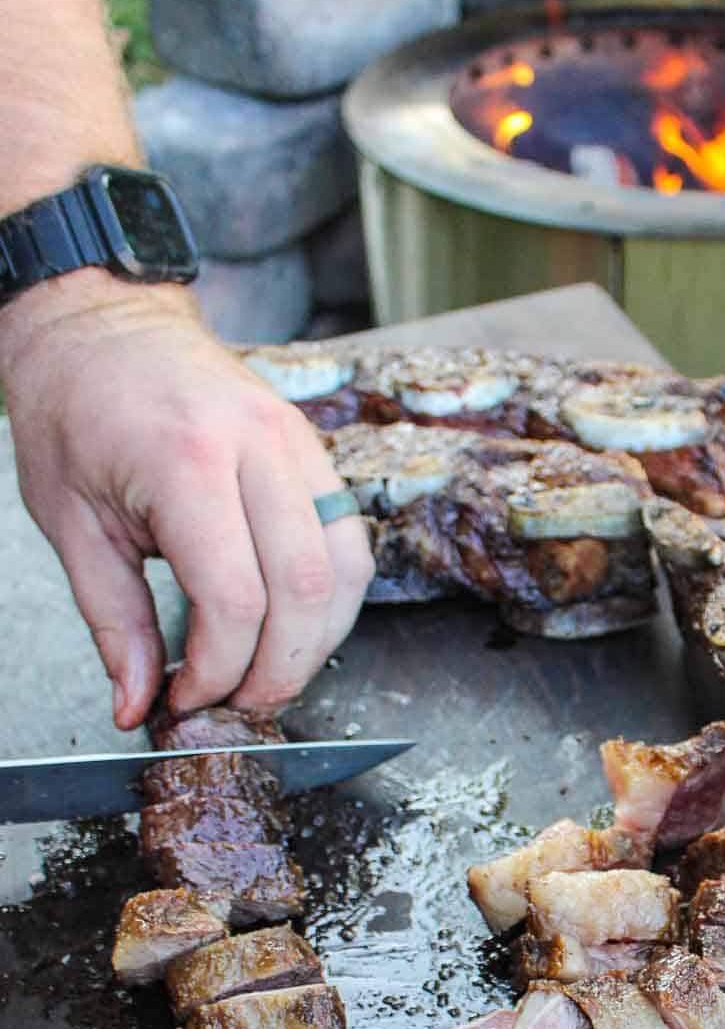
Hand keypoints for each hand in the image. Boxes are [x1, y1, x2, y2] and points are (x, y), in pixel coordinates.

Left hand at [0, 275, 373, 728]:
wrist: (102, 324)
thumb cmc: (74, 411)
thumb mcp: (70, 525)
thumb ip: (113, 624)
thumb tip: (138, 704)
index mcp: (185, 462)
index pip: (234, 600)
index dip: (219, 670)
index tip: (188, 697)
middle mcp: (257, 447)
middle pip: (305, 591)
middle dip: (279, 669)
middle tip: (241, 704)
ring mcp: (297, 443)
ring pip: (346, 569)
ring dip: (320, 640)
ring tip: (273, 673)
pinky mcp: (314, 449)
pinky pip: (351, 539)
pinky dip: (333, 598)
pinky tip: (296, 623)